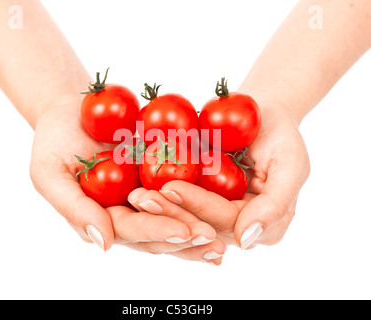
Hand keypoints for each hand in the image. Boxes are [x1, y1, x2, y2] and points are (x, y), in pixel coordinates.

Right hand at [29, 101, 224, 263]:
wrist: (76, 110)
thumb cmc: (54, 141)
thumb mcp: (50, 174)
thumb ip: (74, 209)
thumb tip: (104, 244)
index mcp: (105, 218)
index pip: (133, 231)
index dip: (158, 231)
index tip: (184, 232)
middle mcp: (130, 212)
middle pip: (160, 231)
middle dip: (187, 237)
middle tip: (214, 240)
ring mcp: (148, 194)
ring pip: (176, 215)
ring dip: (201, 226)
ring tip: (226, 236)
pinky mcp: (162, 173)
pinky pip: (185, 186)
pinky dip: (205, 196)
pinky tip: (229, 204)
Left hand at [129, 104, 309, 248]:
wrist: (262, 116)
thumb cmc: (281, 136)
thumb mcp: (291, 165)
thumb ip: (275, 205)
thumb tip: (245, 240)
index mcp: (262, 226)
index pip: (225, 221)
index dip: (198, 206)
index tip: (170, 188)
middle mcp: (237, 226)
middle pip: (200, 224)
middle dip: (170, 213)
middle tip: (140, 199)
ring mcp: (217, 214)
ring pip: (185, 217)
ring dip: (159, 208)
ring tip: (134, 197)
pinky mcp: (202, 200)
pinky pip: (179, 201)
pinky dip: (159, 194)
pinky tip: (138, 187)